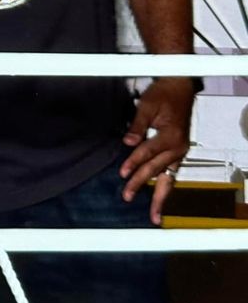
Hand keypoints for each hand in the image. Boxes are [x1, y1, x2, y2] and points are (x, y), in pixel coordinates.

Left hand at [120, 76, 194, 224]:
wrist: (180, 88)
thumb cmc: (162, 94)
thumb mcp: (147, 105)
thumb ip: (137, 125)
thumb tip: (127, 143)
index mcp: (170, 137)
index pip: (147, 153)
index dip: (133, 163)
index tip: (121, 174)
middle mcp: (177, 148)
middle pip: (156, 170)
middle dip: (141, 183)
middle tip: (127, 197)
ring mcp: (180, 152)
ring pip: (168, 178)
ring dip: (159, 196)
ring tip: (154, 215)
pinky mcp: (178, 152)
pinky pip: (171, 173)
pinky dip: (165, 186)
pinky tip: (159, 198)